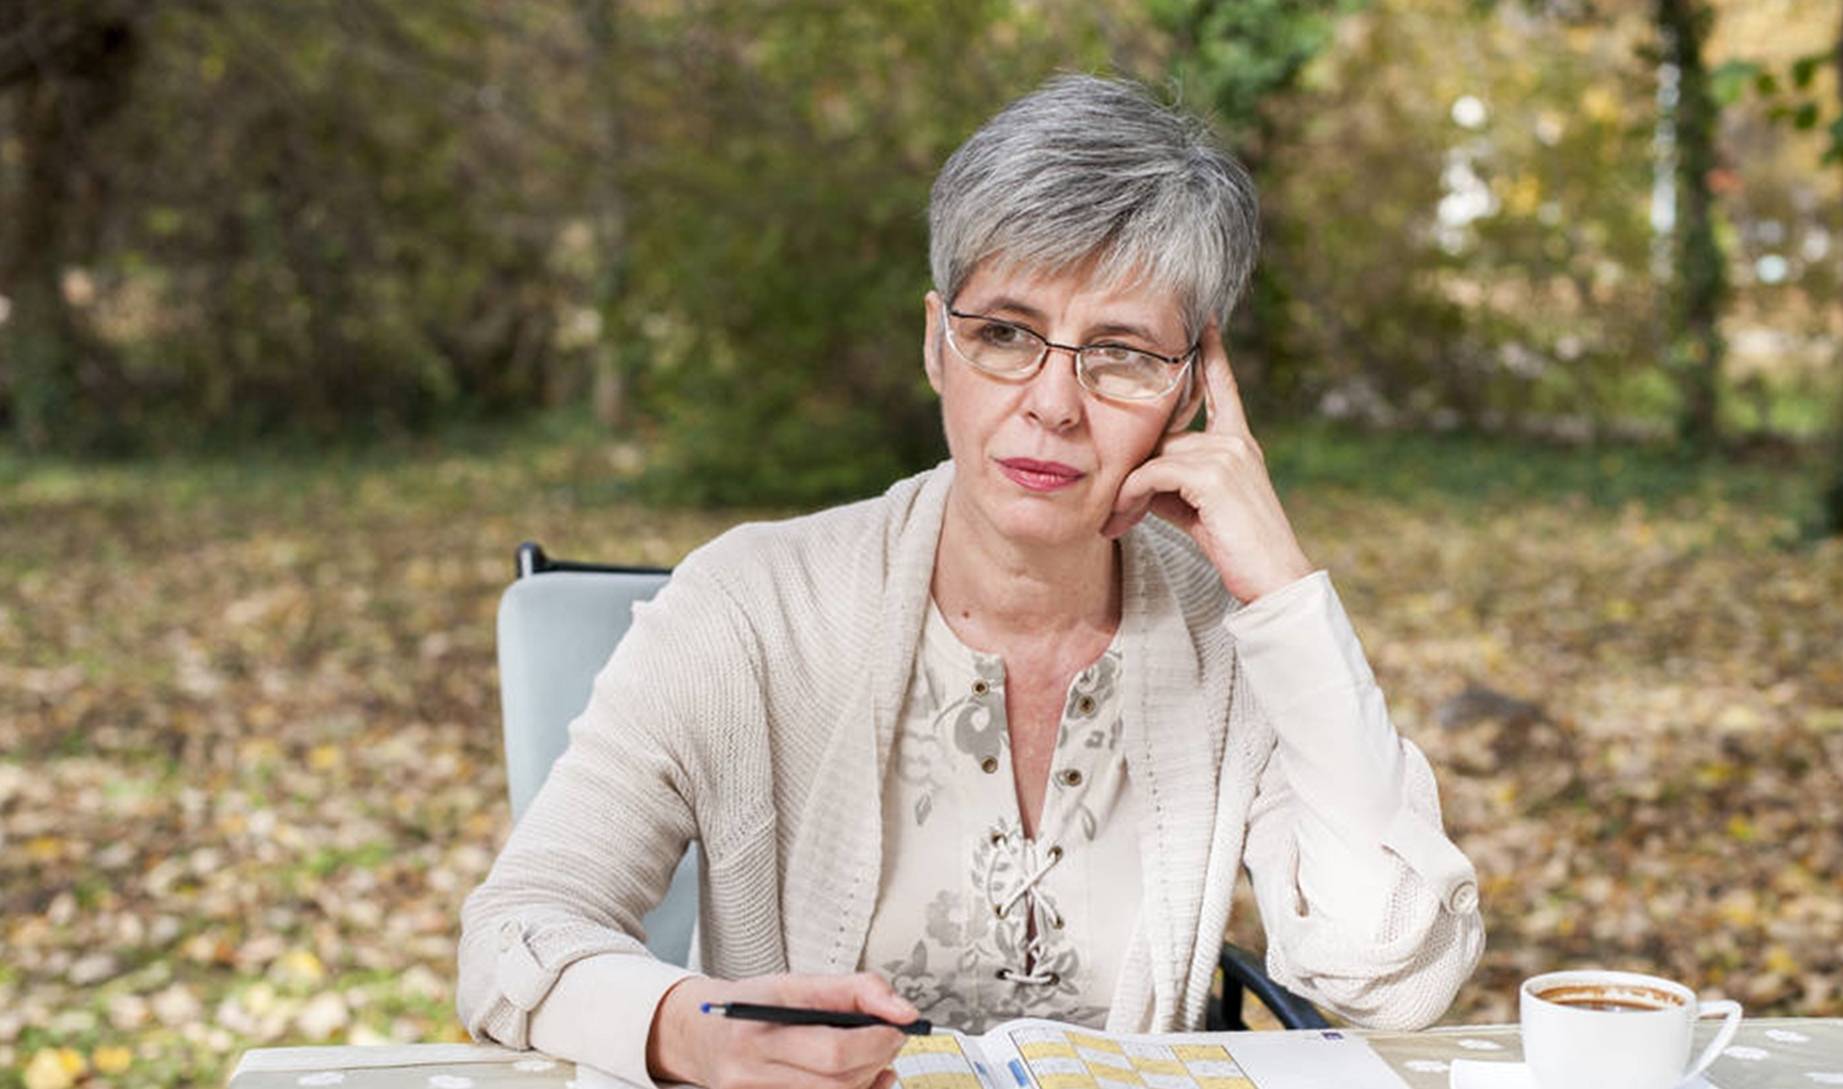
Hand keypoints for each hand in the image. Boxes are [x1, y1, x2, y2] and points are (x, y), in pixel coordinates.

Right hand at [648, 972, 916, 1088]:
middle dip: (876, 1060)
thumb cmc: (752, 1006)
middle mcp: (750, 1074)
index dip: (876, 1042)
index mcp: (758, 1032)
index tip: (897, 1028)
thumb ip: (856, 989)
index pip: (833, 1052)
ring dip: (867, 1081)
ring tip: (872, 1057)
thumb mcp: (797, 983)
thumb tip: (905, 1012)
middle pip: (837, 1084)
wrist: (700, 1034)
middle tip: (890, 1039)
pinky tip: (859, 1080)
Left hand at [1100, 321, 1313, 602]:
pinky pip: (1152, 473)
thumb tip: (1134, 473)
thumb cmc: (1236, 547)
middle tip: (1111, 509)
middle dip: (1133, 470)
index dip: (1210, 354)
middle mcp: (1234, 440)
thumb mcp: (1197, 507)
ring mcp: (1226, 454)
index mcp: (1239, 442)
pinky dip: (1131, 496)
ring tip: (1113, 523)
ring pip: (1152, 456)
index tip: (1203, 321)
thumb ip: (1170, 480)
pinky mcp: (1213, 475)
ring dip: (1126, 491)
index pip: (1220, 387)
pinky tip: (1122, 519)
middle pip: (1163, 433)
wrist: (1274, 579)